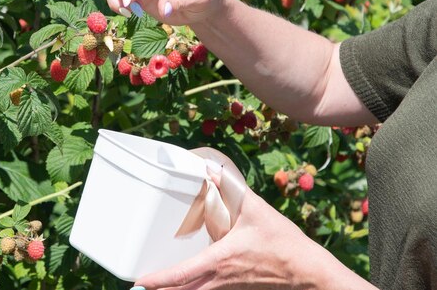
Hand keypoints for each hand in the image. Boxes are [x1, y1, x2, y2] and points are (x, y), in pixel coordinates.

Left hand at [133, 187, 375, 289]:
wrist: (309, 271)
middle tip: (140, 287)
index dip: (159, 280)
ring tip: (158, 286)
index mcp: (220, 260)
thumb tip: (210, 170)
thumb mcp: (256, 209)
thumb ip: (230, 188)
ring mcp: (230, 288)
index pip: (182, 275)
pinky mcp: (238, 288)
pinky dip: (194, 289)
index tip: (140, 281)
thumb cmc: (283, 242)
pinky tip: (190, 282)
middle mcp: (221, 279)